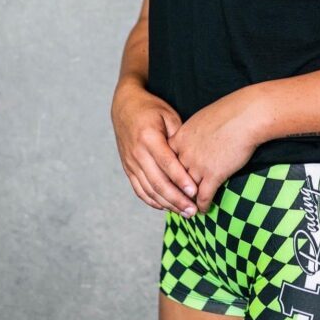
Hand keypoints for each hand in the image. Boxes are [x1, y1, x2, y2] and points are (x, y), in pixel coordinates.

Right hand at [110, 81, 199, 214]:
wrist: (124, 106)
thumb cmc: (151, 109)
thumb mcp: (168, 115)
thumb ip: (178, 136)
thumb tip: (192, 160)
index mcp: (148, 137)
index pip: (166, 163)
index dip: (181, 179)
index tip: (195, 192)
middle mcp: (137, 152)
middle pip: (158, 181)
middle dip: (176, 199)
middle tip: (193, 210)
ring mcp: (130, 162)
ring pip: (149, 190)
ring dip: (167, 204)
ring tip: (185, 213)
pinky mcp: (127, 169)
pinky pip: (139, 190)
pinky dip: (153, 201)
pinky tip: (167, 207)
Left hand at [166, 85, 268, 212]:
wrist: (246, 116)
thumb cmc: (230, 112)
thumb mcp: (202, 118)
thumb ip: (193, 132)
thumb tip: (195, 137)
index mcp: (180, 137)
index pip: (166, 161)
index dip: (167, 173)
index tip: (168, 181)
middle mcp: (184, 153)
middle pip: (172, 178)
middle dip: (174, 191)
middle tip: (174, 200)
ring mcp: (197, 165)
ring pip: (186, 191)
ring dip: (186, 202)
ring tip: (187, 209)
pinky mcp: (213, 175)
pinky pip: (203, 196)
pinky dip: (202, 206)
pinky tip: (203, 210)